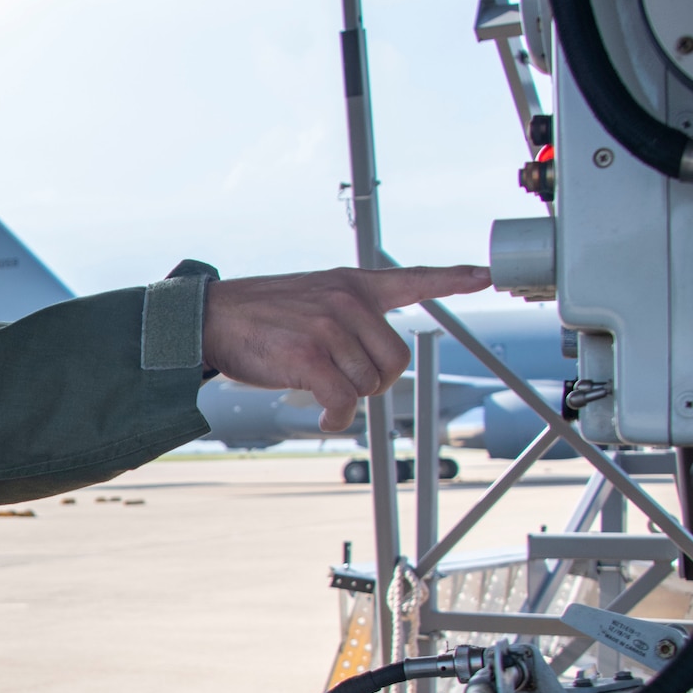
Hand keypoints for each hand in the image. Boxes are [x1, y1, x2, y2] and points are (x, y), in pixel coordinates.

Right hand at [201, 265, 490, 431]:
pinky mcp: (309, 356)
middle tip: (346, 384)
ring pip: (367, 384)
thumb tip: (369, 364)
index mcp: (350, 283)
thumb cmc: (256, 315)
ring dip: (347, 400)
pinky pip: (343, 401)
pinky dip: (337, 417)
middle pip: (395, 360)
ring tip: (321, 393)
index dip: (452, 278)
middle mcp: (346, 301)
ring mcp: (329, 327)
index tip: (483, 276)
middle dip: (374, 383)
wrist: (209, 318)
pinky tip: (326, 416)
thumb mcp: (309, 297)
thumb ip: (345, 315)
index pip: (412, 278)